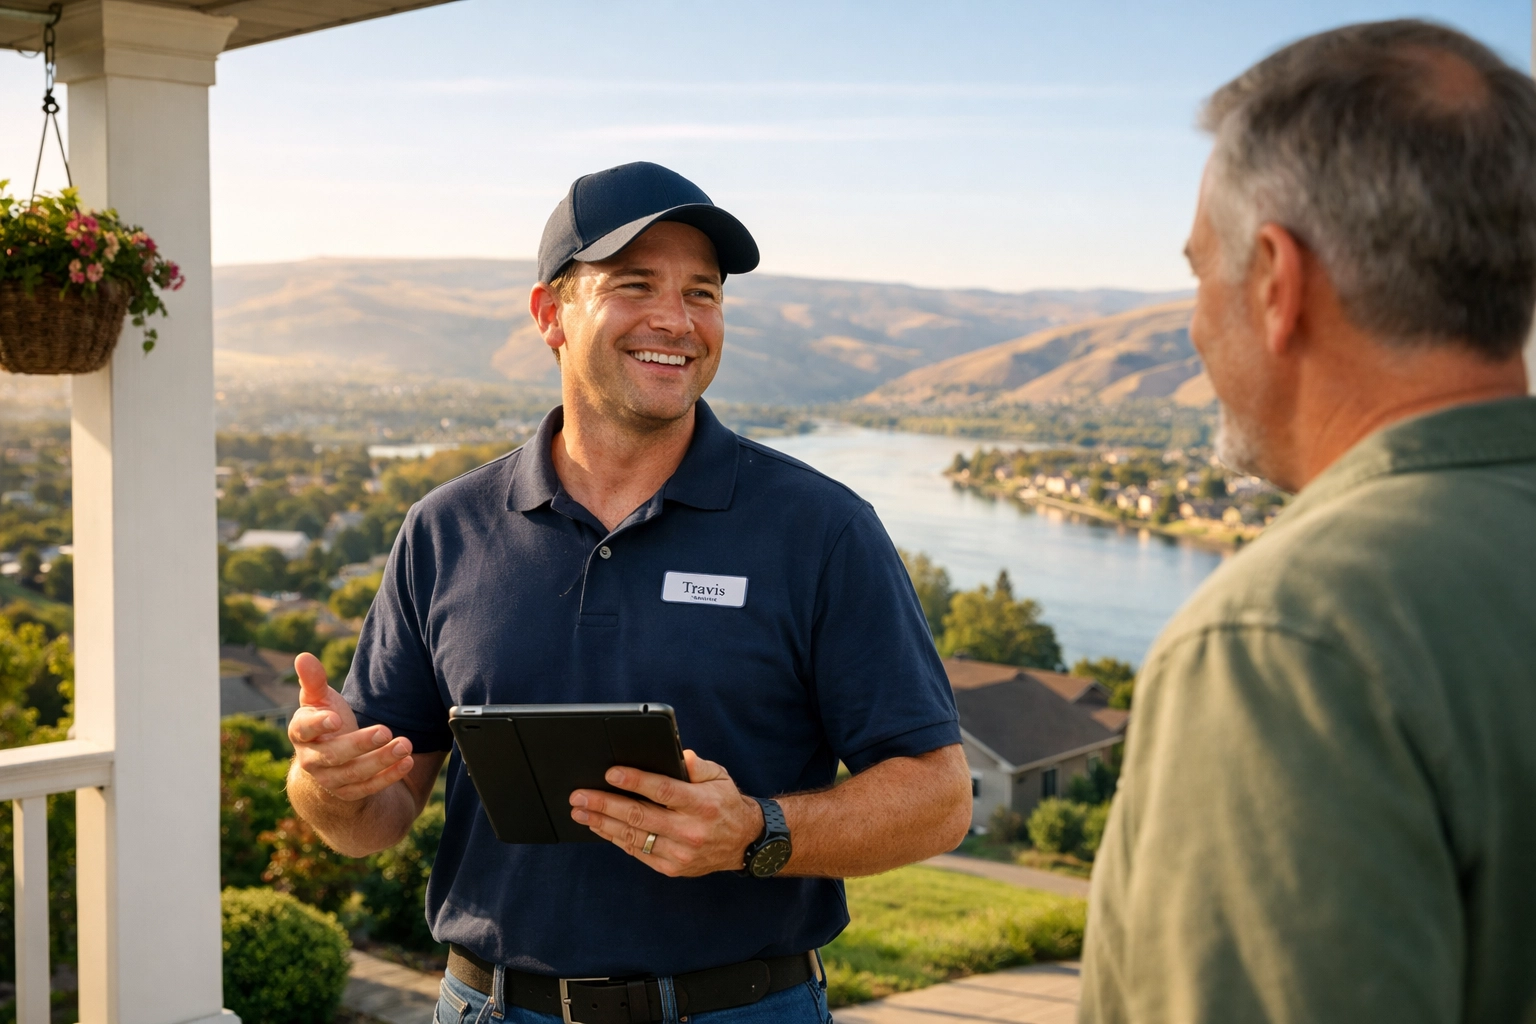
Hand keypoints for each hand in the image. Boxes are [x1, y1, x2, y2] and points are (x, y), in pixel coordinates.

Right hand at [288, 652, 413, 801]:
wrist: (328, 758)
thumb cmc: (325, 719)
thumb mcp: (319, 699)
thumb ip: (313, 680)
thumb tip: (303, 656)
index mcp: (301, 733)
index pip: (304, 730)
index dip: (319, 724)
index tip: (338, 718)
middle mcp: (311, 760)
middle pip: (334, 755)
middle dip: (360, 744)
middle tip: (386, 731)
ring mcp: (330, 780)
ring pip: (354, 774)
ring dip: (381, 761)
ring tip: (405, 745)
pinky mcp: (348, 793)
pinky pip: (369, 788)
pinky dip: (389, 776)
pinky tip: (407, 762)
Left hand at [570, 750, 765, 876]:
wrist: (743, 843)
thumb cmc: (725, 804)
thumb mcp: (719, 777)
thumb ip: (697, 766)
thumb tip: (679, 756)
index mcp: (702, 804)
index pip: (663, 791)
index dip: (635, 782)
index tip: (610, 773)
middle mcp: (690, 831)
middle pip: (640, 816)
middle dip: (605, 804)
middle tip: (579, 795)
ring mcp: (680, 853)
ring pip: (633, 837)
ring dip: (602, 823)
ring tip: (580, 811)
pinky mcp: (671, 868)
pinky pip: (637, 852)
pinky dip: (615, 839)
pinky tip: (600, 826)